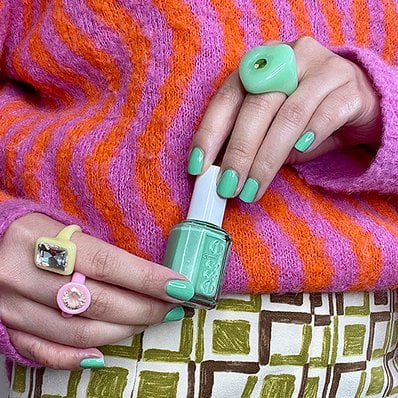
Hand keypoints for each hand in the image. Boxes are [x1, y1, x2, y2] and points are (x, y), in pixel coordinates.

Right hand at [0, 213, 191, 368]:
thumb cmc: (31, 231)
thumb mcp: (60, 226)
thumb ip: (95, 250)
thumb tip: (144, 275)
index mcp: (39, 238)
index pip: (106, 264)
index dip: (148, 278)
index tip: (180, 287)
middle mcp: (21, 275)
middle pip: (98, 302)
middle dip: (145, 308)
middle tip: (172, 307)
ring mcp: (10, 306)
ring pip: (79, 332)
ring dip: (123, 331)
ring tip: (148, 322)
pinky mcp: (3, 327)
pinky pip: (43, 352)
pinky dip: (77, 357)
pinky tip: (104, 355)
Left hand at [188, 36, 380, 201]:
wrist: (355, 101)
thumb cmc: (303, 116)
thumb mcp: (270, 126)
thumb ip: (247, 141)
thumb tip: (218, 172)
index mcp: (260, 65)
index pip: (227, 98)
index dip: (209, 133)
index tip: (198, 166)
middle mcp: (288, 59)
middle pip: (257, 107)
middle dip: (239, 153)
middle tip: (228, 186)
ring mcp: (321, 69)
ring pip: (289, 115)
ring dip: (267, 158)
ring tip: (253, 188)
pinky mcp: (350, 87)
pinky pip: (327, 114)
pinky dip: (310, 135)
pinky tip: (300, 151)